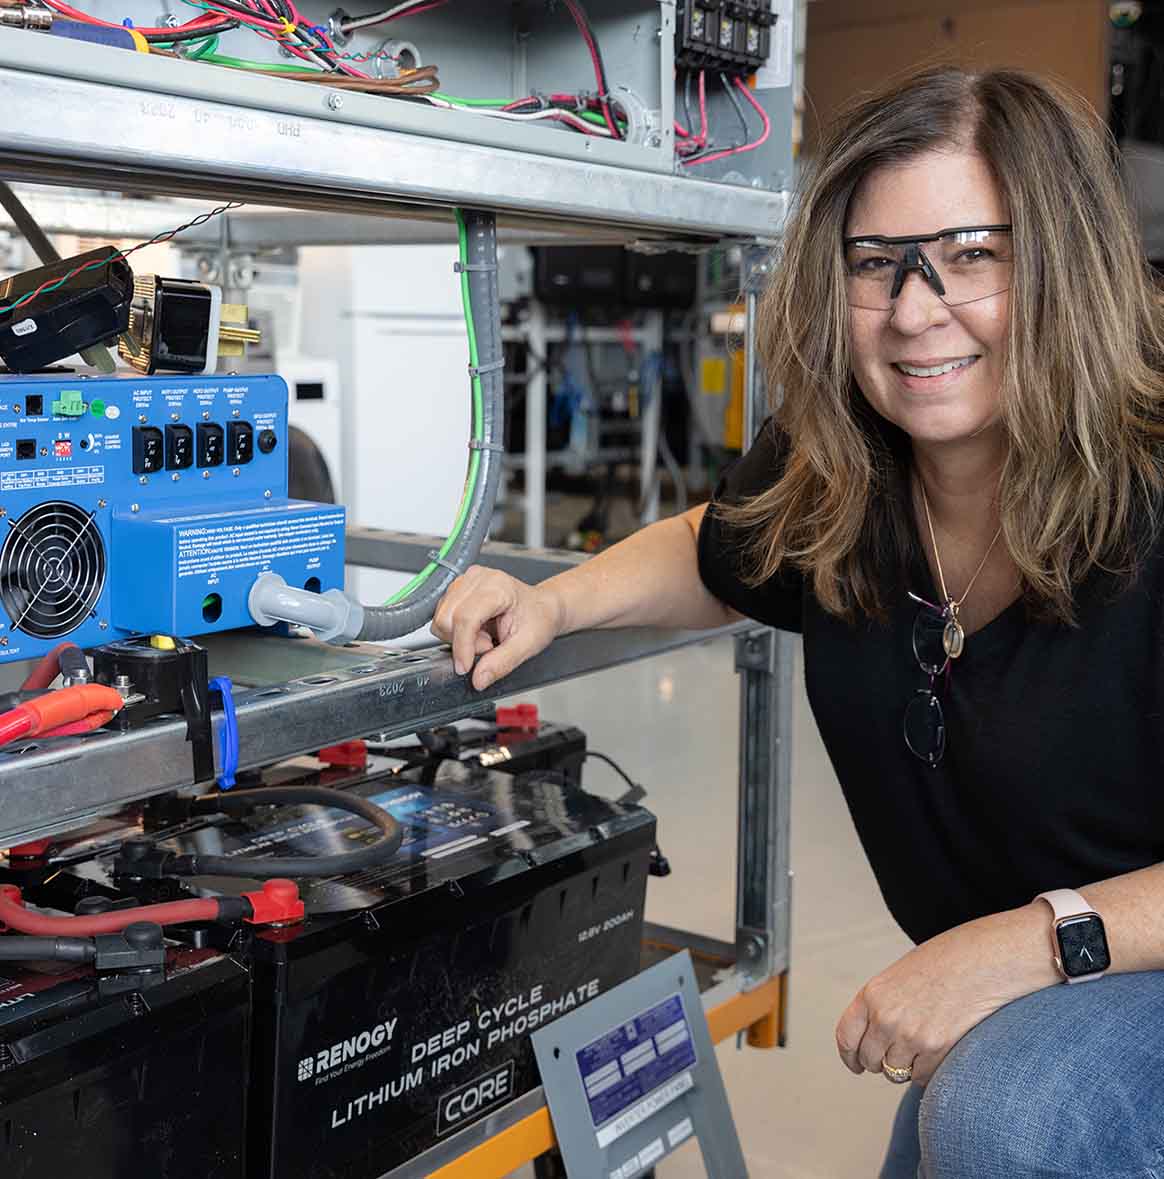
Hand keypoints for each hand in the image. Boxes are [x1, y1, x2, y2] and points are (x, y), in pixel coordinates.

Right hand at [431, 566, 564, 690]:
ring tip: (485, 635)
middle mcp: (477, 578)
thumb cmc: (538, 618)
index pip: (465, 618)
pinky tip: (477, 629)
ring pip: (441, 619)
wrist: (542, 607)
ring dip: (459, 637)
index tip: (465, 668)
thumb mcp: (527, 645)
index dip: (462, 647)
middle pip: (447, 618)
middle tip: (489, 644)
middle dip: (463, 642)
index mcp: (497, 586)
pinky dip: (457, 630)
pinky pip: (442, 616)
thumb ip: (501, 663)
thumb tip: (478, 679)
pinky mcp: (457, 588)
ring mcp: (465, 581)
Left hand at [835, 906, 1054, 1085]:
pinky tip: (941, 1048)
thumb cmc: (946, 963)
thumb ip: (883, 1005)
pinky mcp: (937, 1051)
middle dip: (881, 1062)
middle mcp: (885, 1017)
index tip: (856, 1064)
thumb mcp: (901, 977)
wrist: (985, 960)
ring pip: (895, 1072)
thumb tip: (876, 1039)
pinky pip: (922, 1077)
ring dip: (906, 1066)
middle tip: (897, 1053)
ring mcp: (910, 1036)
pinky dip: (928, 1070)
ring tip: (924, 1042)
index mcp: (872, 994)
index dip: (849, 1055)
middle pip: (870, 1060)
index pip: (846, 1037)